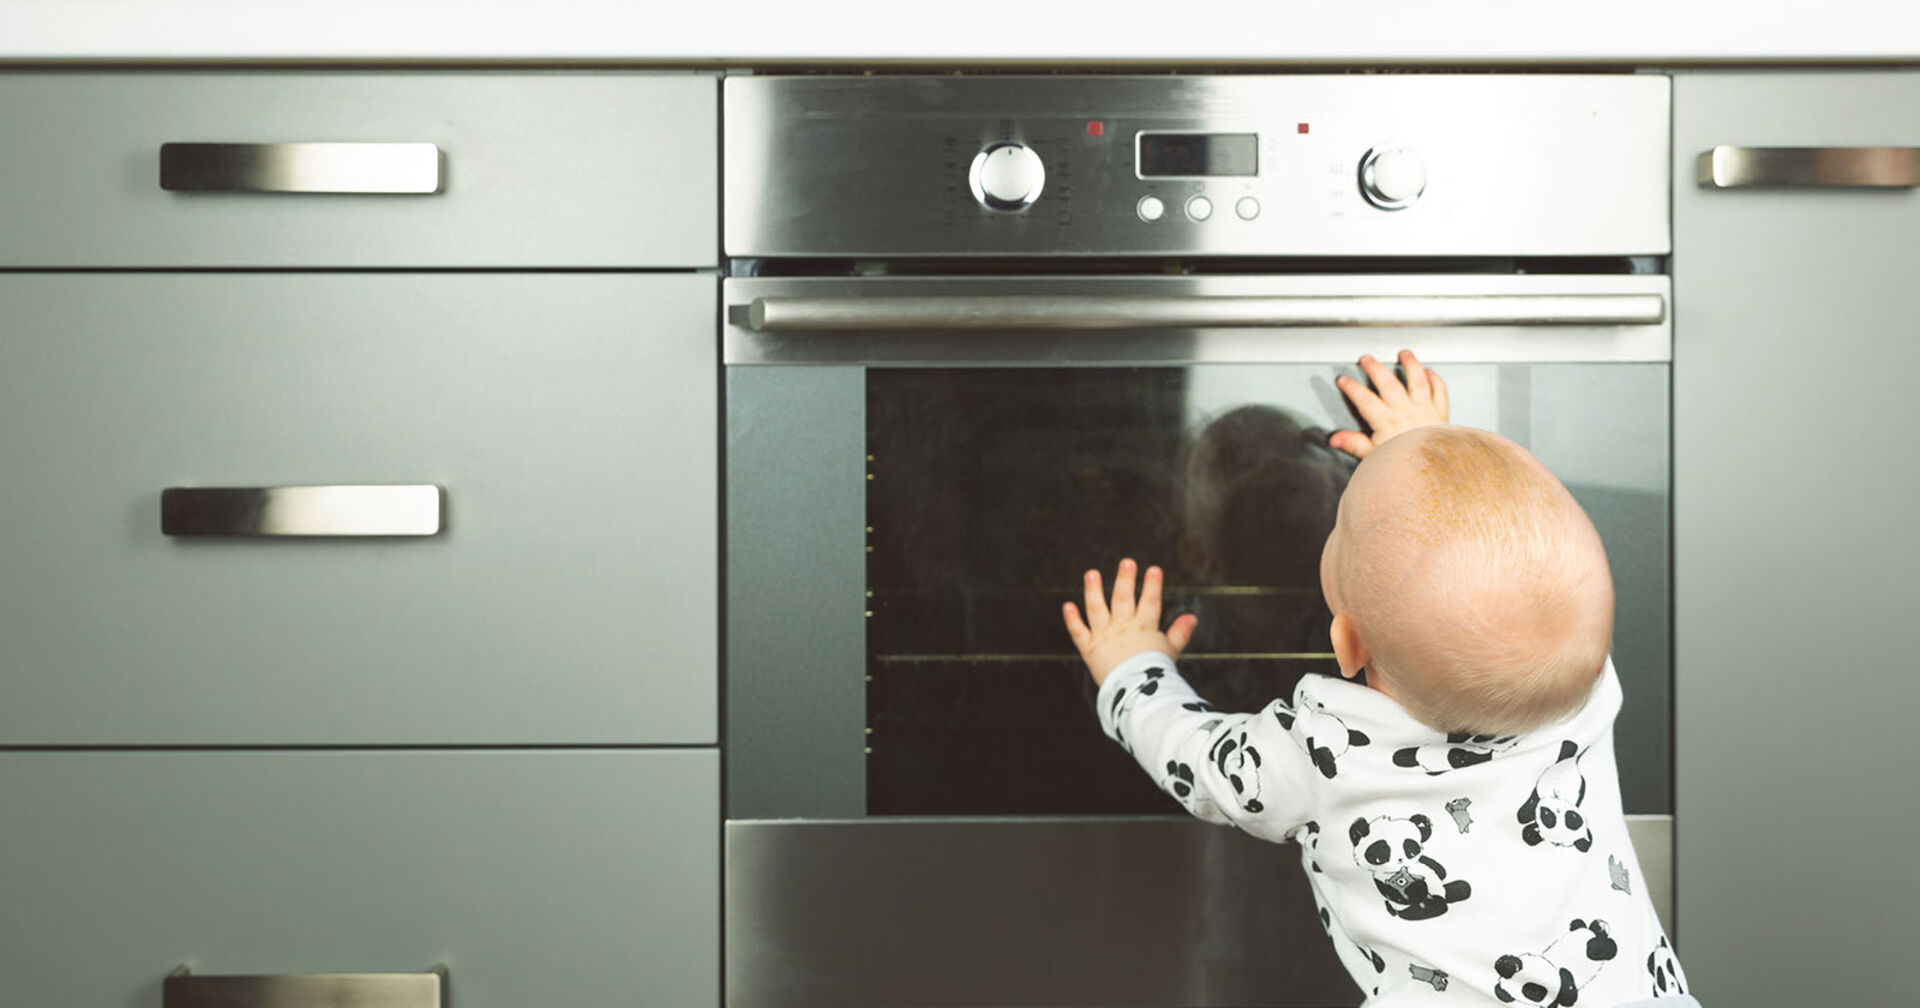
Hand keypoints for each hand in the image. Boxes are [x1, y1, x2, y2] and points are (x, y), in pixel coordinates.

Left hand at [1062, 558, 1197, 686]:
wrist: (1136, 696)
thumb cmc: (1155, 675)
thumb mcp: (1170, 652)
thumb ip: (1179, 633)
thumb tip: (1193, 617)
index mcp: (1144, 629)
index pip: (1150, 603)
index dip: (1152, 586)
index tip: (1154, 569)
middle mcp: (1123, 629)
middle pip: (1123, 600)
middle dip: (1125, 580)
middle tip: (1126, 562)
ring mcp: (1105, 637)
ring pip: (1097, 609)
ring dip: (1093, 591)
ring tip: (1091, 574)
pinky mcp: (1089, 649)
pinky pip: (1078, 632)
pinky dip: (1072, 619)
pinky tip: (1067, 605)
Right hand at [1329, 349, 1449, 459]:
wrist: (1433, 472)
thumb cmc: (1404, 465)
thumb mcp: (1374, 457)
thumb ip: (1354, 444)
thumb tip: (1335, 439)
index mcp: (1387, 422)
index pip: (1365, 400)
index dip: (1352, 388)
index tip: (1343, 380)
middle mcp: (1406, 412)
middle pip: (1389, 383)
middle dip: (1375, 368)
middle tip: (1366, 359)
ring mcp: (1425, 409)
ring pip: (1417, 380)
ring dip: (1410, 364)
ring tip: (1404, 354)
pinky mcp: (1441, 412)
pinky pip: (1439, 391)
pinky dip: (1435, 379)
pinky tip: (1430, 372)